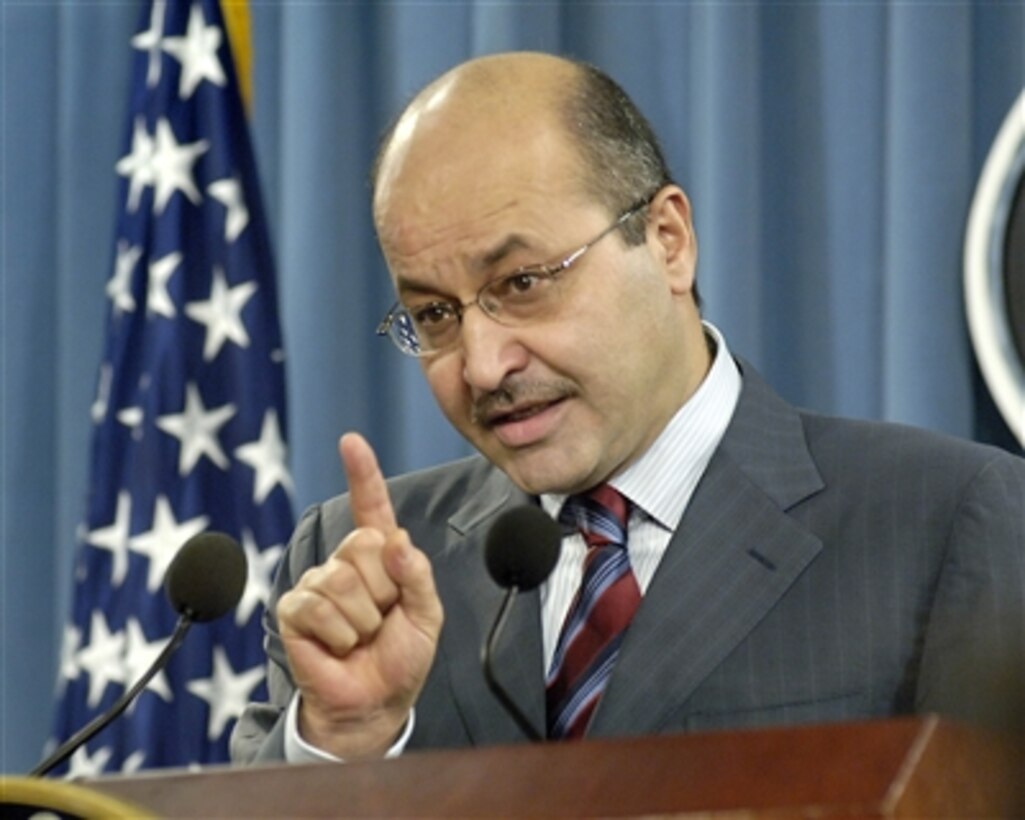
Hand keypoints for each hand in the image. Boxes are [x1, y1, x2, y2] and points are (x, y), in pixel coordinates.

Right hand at [277, 432, 443, 758]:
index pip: (371, 507)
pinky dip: (339, 634)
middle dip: (383, 590)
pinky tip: (338, 645)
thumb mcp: (426, 615)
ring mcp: (316, 582)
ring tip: (361, 637)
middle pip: (364, 546)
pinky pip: (319, 607)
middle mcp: (345, 561)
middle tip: (381, 620)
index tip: (351, 441)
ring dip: (363, 620)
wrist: (374, 702)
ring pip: (343, 581)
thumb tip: (395, 540)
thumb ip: (416, 574)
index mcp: (380, 556)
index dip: (363, 474)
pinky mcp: (294, 609)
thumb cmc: (401, 657)